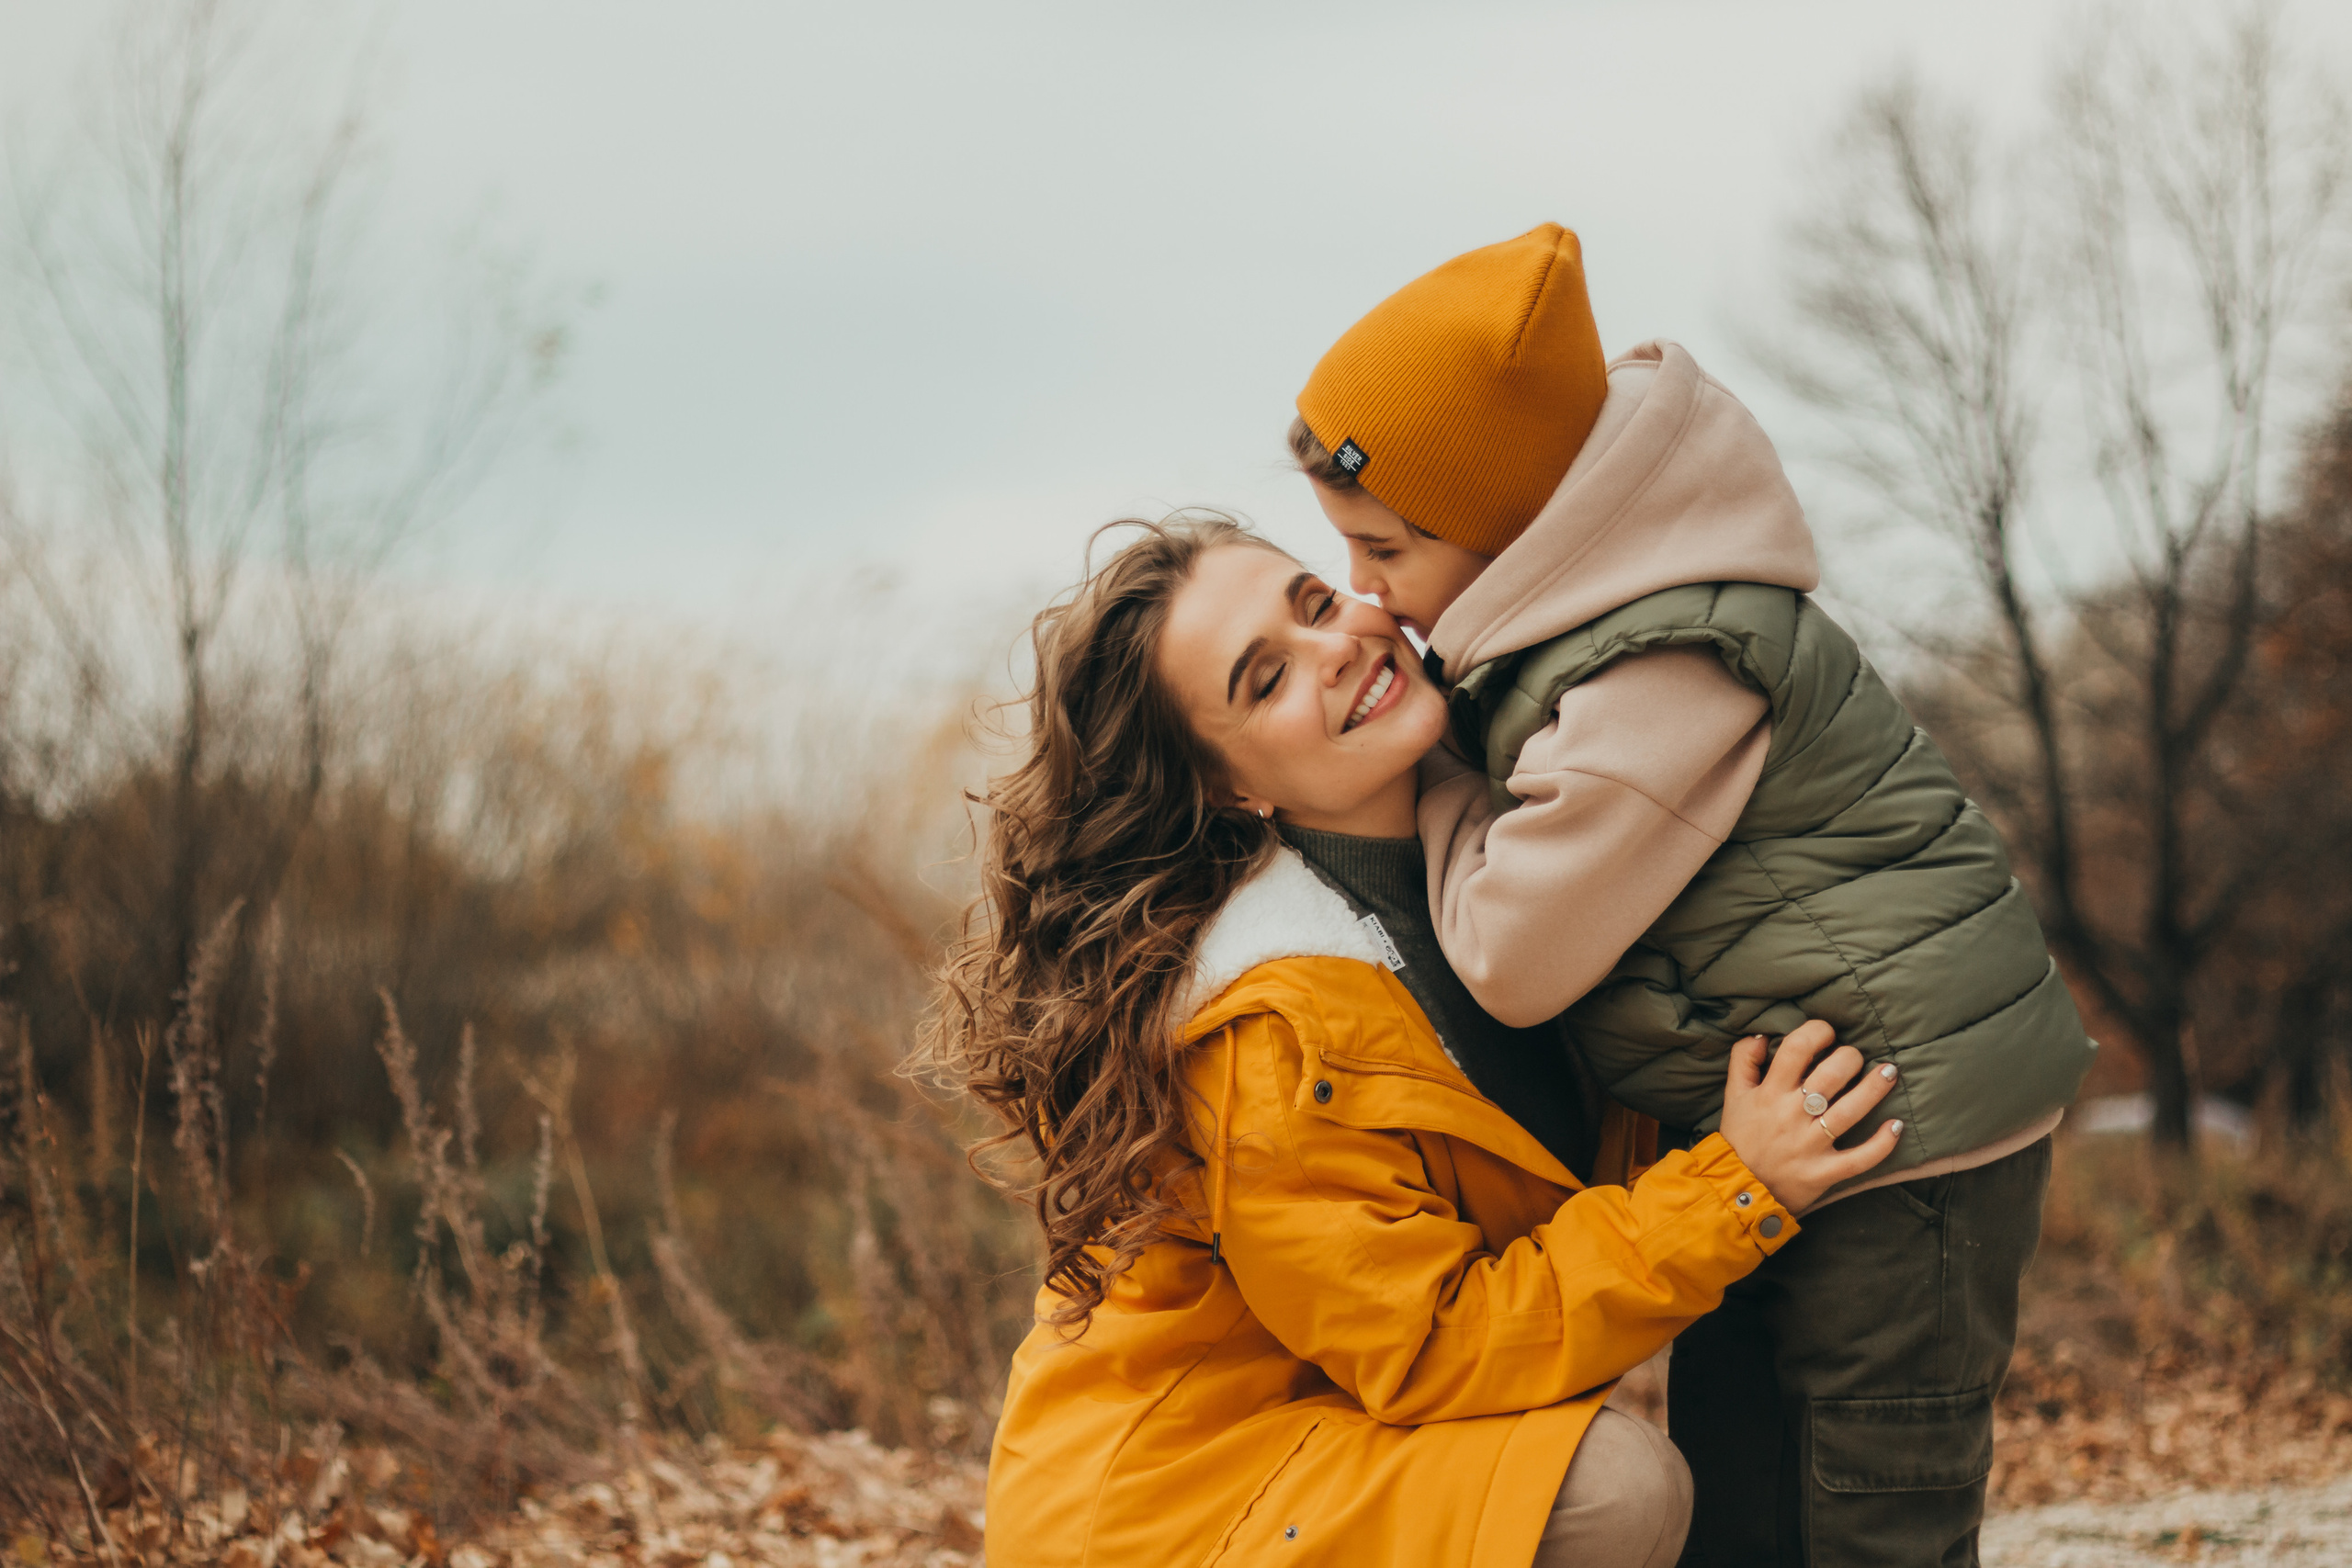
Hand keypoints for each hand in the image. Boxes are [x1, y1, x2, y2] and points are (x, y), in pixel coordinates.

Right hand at [1718, 1020, 1902, 1212]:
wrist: (1737, 1190)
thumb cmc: (1740, 1137)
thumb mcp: (1733, 1095)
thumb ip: (1743, 1059)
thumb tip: (1765, 1035)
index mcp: (1769, 1093)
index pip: (1797, 1049)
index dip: (1817, 1032)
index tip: (1827, 1033)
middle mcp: (1791, 1115)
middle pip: (1830, 1076)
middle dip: (1850, 1058)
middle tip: (1856, 1057)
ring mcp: (1810, 1145)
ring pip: (1850, 1112)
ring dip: (1874, 1089)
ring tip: (1890, 1072)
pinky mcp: (1823, 1172)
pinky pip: (1859, 1159)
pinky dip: (1881, 1144)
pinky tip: (1896, 1126)